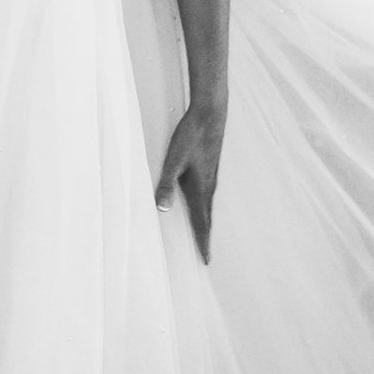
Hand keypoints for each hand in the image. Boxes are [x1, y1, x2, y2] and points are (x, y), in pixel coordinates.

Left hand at [155, 93, 226, 261]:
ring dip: (205, 223)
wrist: (211, 113)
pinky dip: (205, 208)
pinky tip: (200, 204)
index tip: (206, 260)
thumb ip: (166, 184)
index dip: (203, 242)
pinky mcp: (210, 168)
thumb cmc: (191, 135)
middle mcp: (209, 186)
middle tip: (205, 255)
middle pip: (207, 219)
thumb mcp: (173, 160)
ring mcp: (211, 177)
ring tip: (203, 235)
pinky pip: (208, 196)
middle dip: (205, 237)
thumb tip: (162, 208)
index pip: (202, 223)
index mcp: (201, 188)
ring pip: (208, 207)